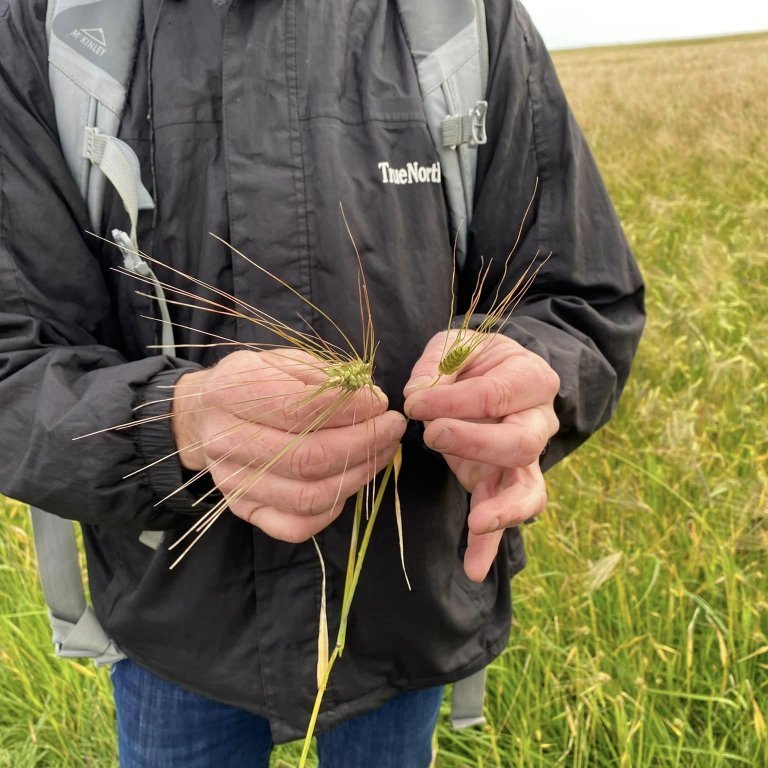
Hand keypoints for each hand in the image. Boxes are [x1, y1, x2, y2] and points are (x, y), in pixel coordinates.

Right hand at [172, 349, 405, 542]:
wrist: (204, 414)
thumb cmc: (252, 383)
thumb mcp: (282, 361)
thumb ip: (323, 377)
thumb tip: (369, 399)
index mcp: (232, 394)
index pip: (300, 410)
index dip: (351, 408)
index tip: (379, 402)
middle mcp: (227, 443)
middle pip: (308, 458)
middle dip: (364, 443)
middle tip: (392, 428)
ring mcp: (234, 483)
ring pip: (308, 496)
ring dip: (358, 475)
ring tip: (382, 451)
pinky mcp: (244, 510)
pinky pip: (296, 527)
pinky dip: (333, 510)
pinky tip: (350, 481)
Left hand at [403, 331, 559, 581]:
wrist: (493, 373)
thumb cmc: (472, 358)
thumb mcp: (454, 345)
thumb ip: (437, 364)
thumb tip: (418, 397)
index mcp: (530, 378)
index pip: (497, 395)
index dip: (454, 401)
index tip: (414, 403)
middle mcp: (537, 421)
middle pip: (522, 443)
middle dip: (476, 442)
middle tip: (433, 435)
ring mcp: (525, 459)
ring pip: (529, 489)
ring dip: (503, 508)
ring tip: (479, 523)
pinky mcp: (505, 483)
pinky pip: (505, 515)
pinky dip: (490, 544)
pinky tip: (473, 568)